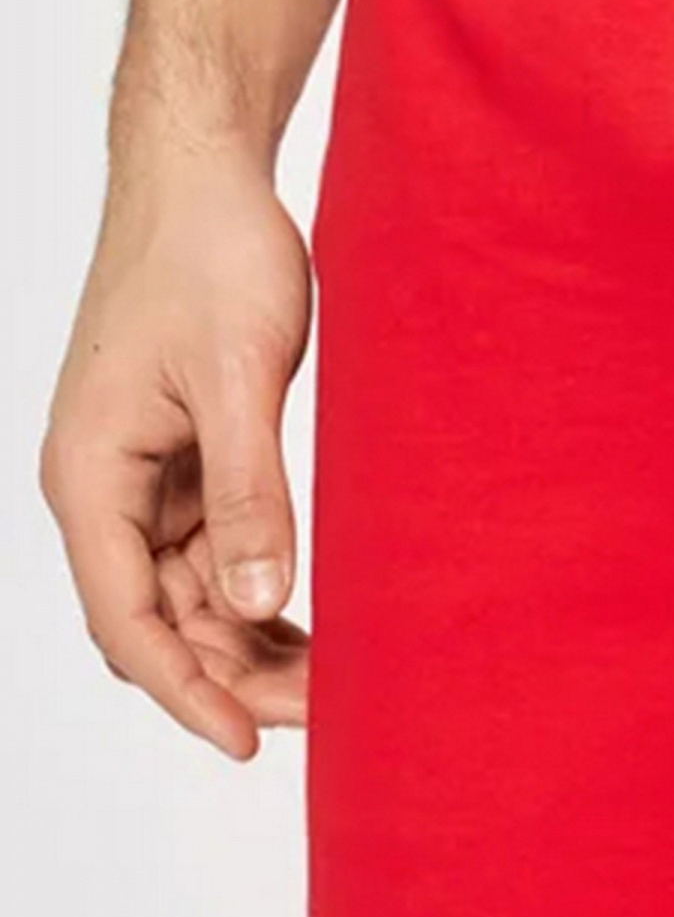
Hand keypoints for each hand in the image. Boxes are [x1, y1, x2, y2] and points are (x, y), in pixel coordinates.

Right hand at [42, 141, 310, 757]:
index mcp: (90, 475)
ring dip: (254, 648)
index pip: (129, 621)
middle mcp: (104, 491)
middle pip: (161, 626)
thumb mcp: (237, 378)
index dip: (188, 692)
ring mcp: (145, 483)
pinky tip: (322, 631)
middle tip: (331, 716)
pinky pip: (218, 561)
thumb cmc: (209, 253)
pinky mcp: (186, 466)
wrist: (205, 172)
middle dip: (234, 679)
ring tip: (341, 684)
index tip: (248, 743)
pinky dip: (263, 600)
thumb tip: (256, 606)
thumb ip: (248, 495)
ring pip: (194, 603)